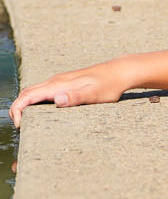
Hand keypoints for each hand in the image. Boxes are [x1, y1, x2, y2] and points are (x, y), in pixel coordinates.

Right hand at [9, 65, 127, 125]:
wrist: (119, 72)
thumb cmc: (109, 85)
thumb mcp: (95, 94)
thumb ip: (76, 97)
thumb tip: (56, 100)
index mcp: (58, 85)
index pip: (29, 95)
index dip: (18, 109)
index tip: (19, 124)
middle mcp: (55, 81)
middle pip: (27, 92)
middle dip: (17, 108)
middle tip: (19, 126)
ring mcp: (59, 81)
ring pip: (34, 91)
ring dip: (25, 104)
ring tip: (25, 120)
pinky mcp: (65, 83)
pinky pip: (43, 91)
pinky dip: (34, 100)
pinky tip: (40, 110)